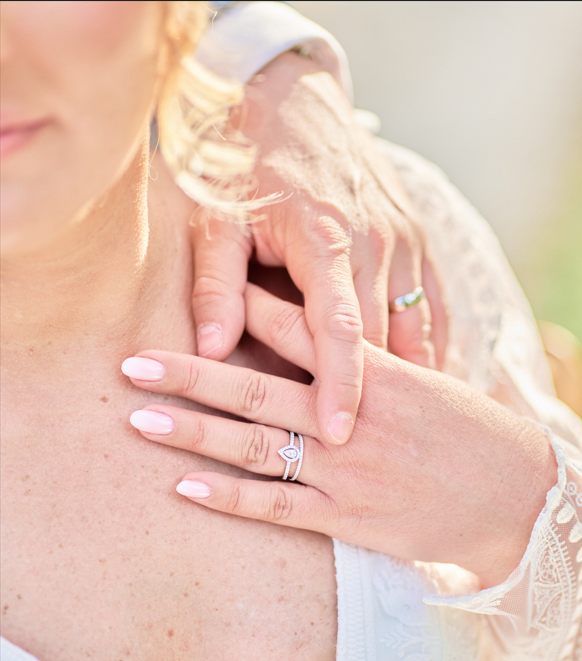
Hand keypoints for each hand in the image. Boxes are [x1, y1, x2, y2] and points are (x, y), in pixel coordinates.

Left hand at [123, 285, 553, 588]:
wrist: (512, 491)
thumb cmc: (464, 428)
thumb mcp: (420, 377)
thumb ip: (358, 355)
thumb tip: (304, 331)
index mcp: (371, 369)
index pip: (295, 330)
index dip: (237, 314)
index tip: (192, 299)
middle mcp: (350, 415)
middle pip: (257, 387)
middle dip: (191, 374)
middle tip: (133, 363)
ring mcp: (346, 469)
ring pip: (256, 446)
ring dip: (195, 431)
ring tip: (139, 419)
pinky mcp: (347, 518)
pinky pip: (277, 508)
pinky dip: (229, 498)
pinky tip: (184, 488)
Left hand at [189, 51, 447, 445]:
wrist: (290, 99)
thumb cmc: (244, 165)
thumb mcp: (216, 221)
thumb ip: (216, 286)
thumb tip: (210, 351)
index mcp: (327, 239)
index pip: (341, 330)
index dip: (340, 387)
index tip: (338, 435)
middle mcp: (377, 242)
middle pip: (383, 338)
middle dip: (375, 396)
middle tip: (362, 450)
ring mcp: (405, 238)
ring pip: (415, 325)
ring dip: (410, 378)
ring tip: (400, 430)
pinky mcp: (417, 236)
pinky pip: (432, 304)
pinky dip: (427, 345)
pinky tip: (423, 383)